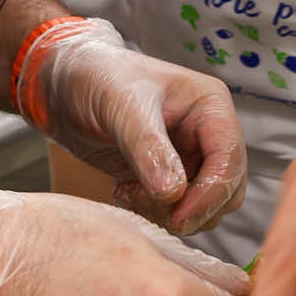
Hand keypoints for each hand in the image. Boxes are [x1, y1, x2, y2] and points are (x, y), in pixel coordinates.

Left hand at [16, 17, 246, 233]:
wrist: (65, 86)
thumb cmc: (96, 77)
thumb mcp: (122, 105)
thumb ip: (148, 147)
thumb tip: (173, 193)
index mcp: (210, 106)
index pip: (230, 160)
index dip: (211, 195)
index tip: (179, 218)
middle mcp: (207, 133)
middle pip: (226, 190)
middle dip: (191, 208)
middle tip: (147, 204)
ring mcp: (188, 157)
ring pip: (202, 206)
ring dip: (168, 212)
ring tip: (129, 192)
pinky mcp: (166, 177)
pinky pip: (175, 210)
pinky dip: (153, 212)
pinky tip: (122, 191)